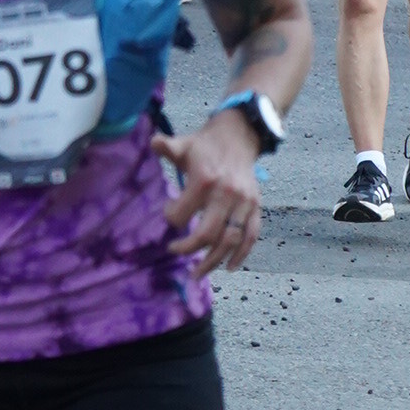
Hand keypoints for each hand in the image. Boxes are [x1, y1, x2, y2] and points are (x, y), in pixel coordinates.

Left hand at [153, 112, 263, 276]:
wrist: (238, 136)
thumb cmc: (205, 145)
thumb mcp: (184, 144)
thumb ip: (167, 147)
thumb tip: (153, 142)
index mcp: (206, 180)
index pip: (183, 214)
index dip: (171, 218)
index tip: (168, 212)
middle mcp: (227, 194)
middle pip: (208, 234)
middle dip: (189, 249)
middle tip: (175, 251)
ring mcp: (244, 203)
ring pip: (230, 240)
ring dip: (214, 261)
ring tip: (198, 273)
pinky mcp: (256, 207)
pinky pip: (251, 236)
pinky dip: (242, 254)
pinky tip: (230, 267)